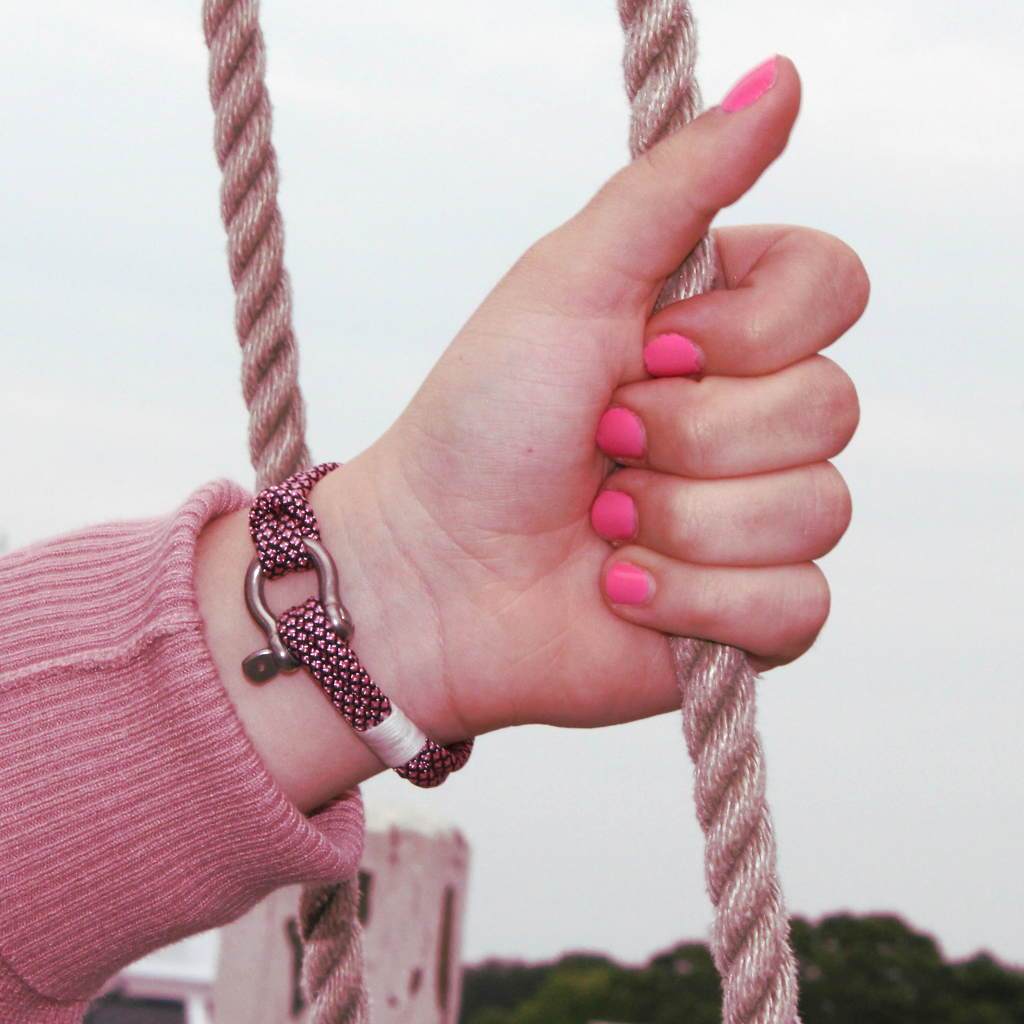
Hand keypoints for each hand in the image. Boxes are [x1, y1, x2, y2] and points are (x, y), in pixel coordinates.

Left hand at [318, 57, 867, 747]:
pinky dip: (690, 597)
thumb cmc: (481, 420)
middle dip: (688, 432)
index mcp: (724, 327)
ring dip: (676, 519)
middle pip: (830, 407)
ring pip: (814, 509)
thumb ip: (677, 185)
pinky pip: (794, 606)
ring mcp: (756, 519)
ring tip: (598, 522)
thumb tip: (784, 76)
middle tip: (600, 441)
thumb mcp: (570, 280)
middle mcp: (754, 417)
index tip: (643, 347)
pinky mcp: (748, 614)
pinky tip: (620, 590)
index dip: (745, 329)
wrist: (428, 571)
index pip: (837, 288)